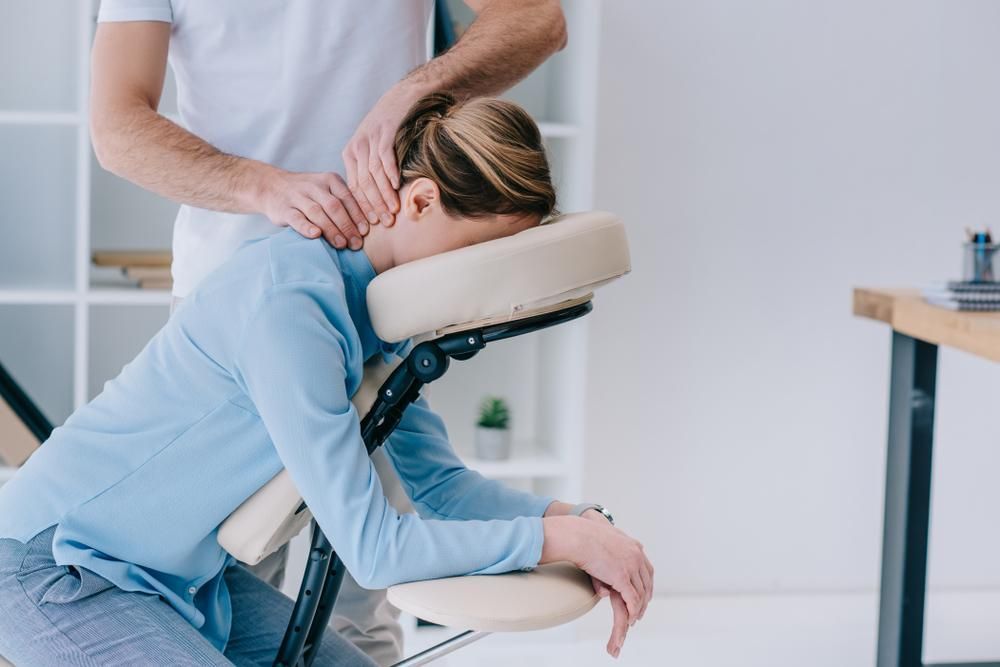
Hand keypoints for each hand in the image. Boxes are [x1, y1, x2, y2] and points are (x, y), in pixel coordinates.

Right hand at [257, 168, 367, 249]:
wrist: (271, 186)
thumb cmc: (308, 194)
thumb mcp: (327, 190)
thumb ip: (344, 203)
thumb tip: (367, 227)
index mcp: (330, 180)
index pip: (347, 198)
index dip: (358, 215)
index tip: (367, 231)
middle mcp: (314, 186)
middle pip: (334, 206)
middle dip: (347, 226)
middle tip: (357, 243)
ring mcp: (297, 197)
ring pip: (317, 213)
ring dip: (331, 230)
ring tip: (342, 244)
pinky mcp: (283, 209)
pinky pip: (296, 218)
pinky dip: (306, 227)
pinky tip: (316, 236)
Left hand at [342, 83, 422, 227]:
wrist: (403, 97)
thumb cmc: (390, 128)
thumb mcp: (373, 148)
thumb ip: (369, 169)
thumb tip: (374, 199)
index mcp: (350, 154)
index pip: (354, 187)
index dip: (363, 207)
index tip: (372, 224)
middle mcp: (357, 146)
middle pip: (364, 183)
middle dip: (374, 205)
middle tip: (384, 222)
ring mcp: (371, 138)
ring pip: (374, 173)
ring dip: (384, 194)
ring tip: (393, 210)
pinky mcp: (385, 131)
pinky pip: (385, 156)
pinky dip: (390, 172)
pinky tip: (396, 186)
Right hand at [541, 516, 653, 658]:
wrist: (577, 536)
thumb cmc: (584, 537)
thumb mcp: (604, 544)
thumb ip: (609, 558)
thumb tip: (607, 568)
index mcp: (634, 546)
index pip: (647, 569)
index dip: (646, 585)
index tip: (644, 595)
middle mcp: (636, 555)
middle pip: (647, 583)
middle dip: (645, 599)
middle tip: (640, 611)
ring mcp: (630, 566)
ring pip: (641, 594)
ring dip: (639, 609)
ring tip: (634, 619)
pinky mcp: (621, 577)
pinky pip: (632, 599)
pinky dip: (632, 611)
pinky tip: (630, 619)